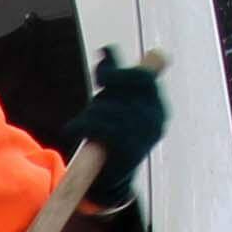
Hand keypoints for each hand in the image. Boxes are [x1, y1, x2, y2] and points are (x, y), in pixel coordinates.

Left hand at [75, 48, 165, 207]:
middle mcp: (156, 119)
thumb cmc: (111, 140)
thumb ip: (114, 80)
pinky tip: (74, 128)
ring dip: (90, 114)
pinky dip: (83, 125)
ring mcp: (144, 135)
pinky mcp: (128, 150)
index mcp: (157, 107)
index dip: (118, 73)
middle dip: (104, 94)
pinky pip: (101, 127)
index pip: (142, 77)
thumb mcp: (115, 107)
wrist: (109, 182)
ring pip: (110, 108)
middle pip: (126, 88)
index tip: (102, 78)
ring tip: (81, 124)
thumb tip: (107, 49)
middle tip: (93, 105)